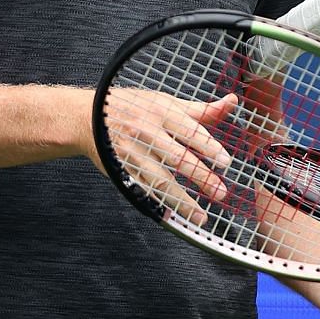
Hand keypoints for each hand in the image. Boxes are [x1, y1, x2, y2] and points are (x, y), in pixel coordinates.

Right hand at [97, 88, 238, 221]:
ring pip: (159, 180)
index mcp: (162, 113)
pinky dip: (158, 204)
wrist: (87, 116)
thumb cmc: (133, 107)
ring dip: (181, 200)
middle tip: (220, 192)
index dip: (208, 147)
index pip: (190, 131)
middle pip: (177, 158)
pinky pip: (142, 190)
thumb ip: (201, 110)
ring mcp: (133, 154)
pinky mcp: (122, 170)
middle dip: (200, 177)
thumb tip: (232, 102)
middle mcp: (147, 133)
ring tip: (200, 216)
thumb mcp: (167, 102)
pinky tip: (173, 216)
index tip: (225, 162)